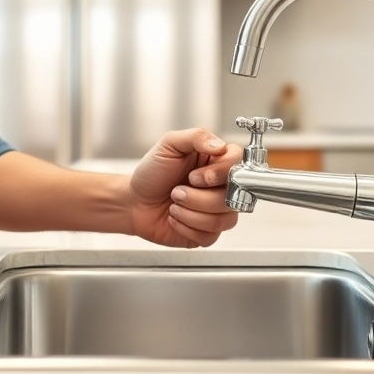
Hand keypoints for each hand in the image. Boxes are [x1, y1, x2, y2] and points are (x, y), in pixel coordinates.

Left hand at [128, 128, 242, 247]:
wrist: (134, 202)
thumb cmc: (152, 173)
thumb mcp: (168, 146)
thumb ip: (196, 137)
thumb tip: (220, 145)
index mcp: (215, 161)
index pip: (238, 164)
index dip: (221, 174)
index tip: (196, 177)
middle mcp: (221, 186)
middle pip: (233, 196)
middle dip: (198, 197)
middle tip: (176, 191)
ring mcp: (217, 211)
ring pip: (223, 219)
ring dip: (190, 213)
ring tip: (174, 204)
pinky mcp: (208, 233)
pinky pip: (210, 236)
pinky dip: (186, 227)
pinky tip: (175, 218)